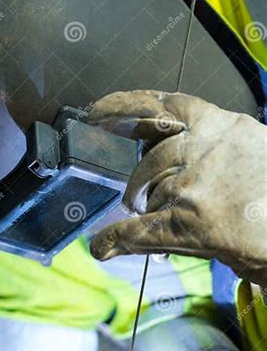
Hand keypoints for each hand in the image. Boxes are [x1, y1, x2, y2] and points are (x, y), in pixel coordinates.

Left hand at [88, 90, 266, 286]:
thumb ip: (216, 145)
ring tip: (158, 221)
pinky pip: (141, 229)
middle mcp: (207, 148)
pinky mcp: (192, 222)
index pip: (166, 106)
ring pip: (149, 193)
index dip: (125, 106)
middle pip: (151, 158)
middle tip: (137, 198)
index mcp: (223, 125)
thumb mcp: (253, 147)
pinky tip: (103, 245)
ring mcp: (197, 185)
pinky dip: (118, 238)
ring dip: (147, 209)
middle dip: (140, 181)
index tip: (99, 110)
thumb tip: (173, 160)